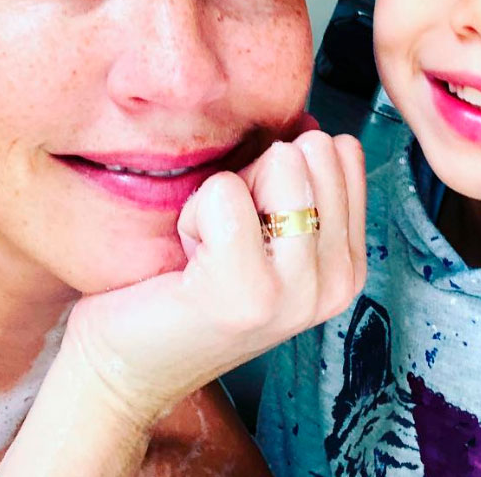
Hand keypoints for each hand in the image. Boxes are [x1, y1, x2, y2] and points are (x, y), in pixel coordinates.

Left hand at [59, 130, 365, 427]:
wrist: (131, 362)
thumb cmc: (191, 281)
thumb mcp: (269, 233)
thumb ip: (302, 184)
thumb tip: (309, 118)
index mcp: (349, 262)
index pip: (342, 151)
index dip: (284, 169)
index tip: (256, 222)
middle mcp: (338, 282)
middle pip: (313, 149)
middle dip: (258, 176)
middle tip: (228, 234)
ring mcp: (299, 292)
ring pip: (282, 160)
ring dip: (228, 194)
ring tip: (211, 246)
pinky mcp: (247, 294)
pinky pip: (225, 192)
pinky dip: (195, 212)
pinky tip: (190, 258)